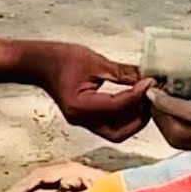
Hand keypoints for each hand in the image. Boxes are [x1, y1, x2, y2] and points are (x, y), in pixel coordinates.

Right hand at [35, 43, 154, 142]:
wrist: (39, 63)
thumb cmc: (61, 59)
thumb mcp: (94, 61)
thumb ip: (121, 72)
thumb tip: (144, 77)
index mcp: (81, 107)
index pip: (117, 107)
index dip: (137, 96)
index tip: (150, 84)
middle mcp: (82, 120)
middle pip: (119, 132)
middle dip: (139, 118)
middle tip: (152, 98)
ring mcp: (83, 122)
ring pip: (116, 132)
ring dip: (133, 120)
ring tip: (145, 99)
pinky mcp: (85, 118)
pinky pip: (110, 125)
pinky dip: (124, 117)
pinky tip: (132, 100)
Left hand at [149, 67, 190, 159]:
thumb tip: (169, 64)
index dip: (166, 103)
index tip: (152, 90)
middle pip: (181, 134)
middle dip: (160, 116)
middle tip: (151, 98)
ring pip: (181, 143)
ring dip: (164, 125)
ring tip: (158, 106)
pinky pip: (189, 145)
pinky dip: (175, 131)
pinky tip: (172, 116)